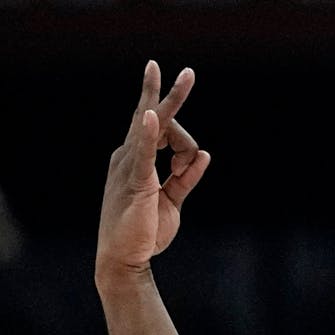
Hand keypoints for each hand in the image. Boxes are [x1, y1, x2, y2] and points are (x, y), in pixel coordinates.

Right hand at [96, 61, 209, 279]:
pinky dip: (150, 135)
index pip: (165, 134)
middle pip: (154, 118)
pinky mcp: (135, 181)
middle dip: (170, 93)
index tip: (190, 164)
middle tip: (188, 71)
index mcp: (137, 160)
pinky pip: (144, 153)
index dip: (186, 145)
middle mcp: (129, 156)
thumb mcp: (173, 201)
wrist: (125, 258)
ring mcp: (130, 166)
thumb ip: (186, 178)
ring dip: (172, 101)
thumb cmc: (145, 231)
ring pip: (153, 126)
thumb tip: (204, 154)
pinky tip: (154, 118)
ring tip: (187, 76)